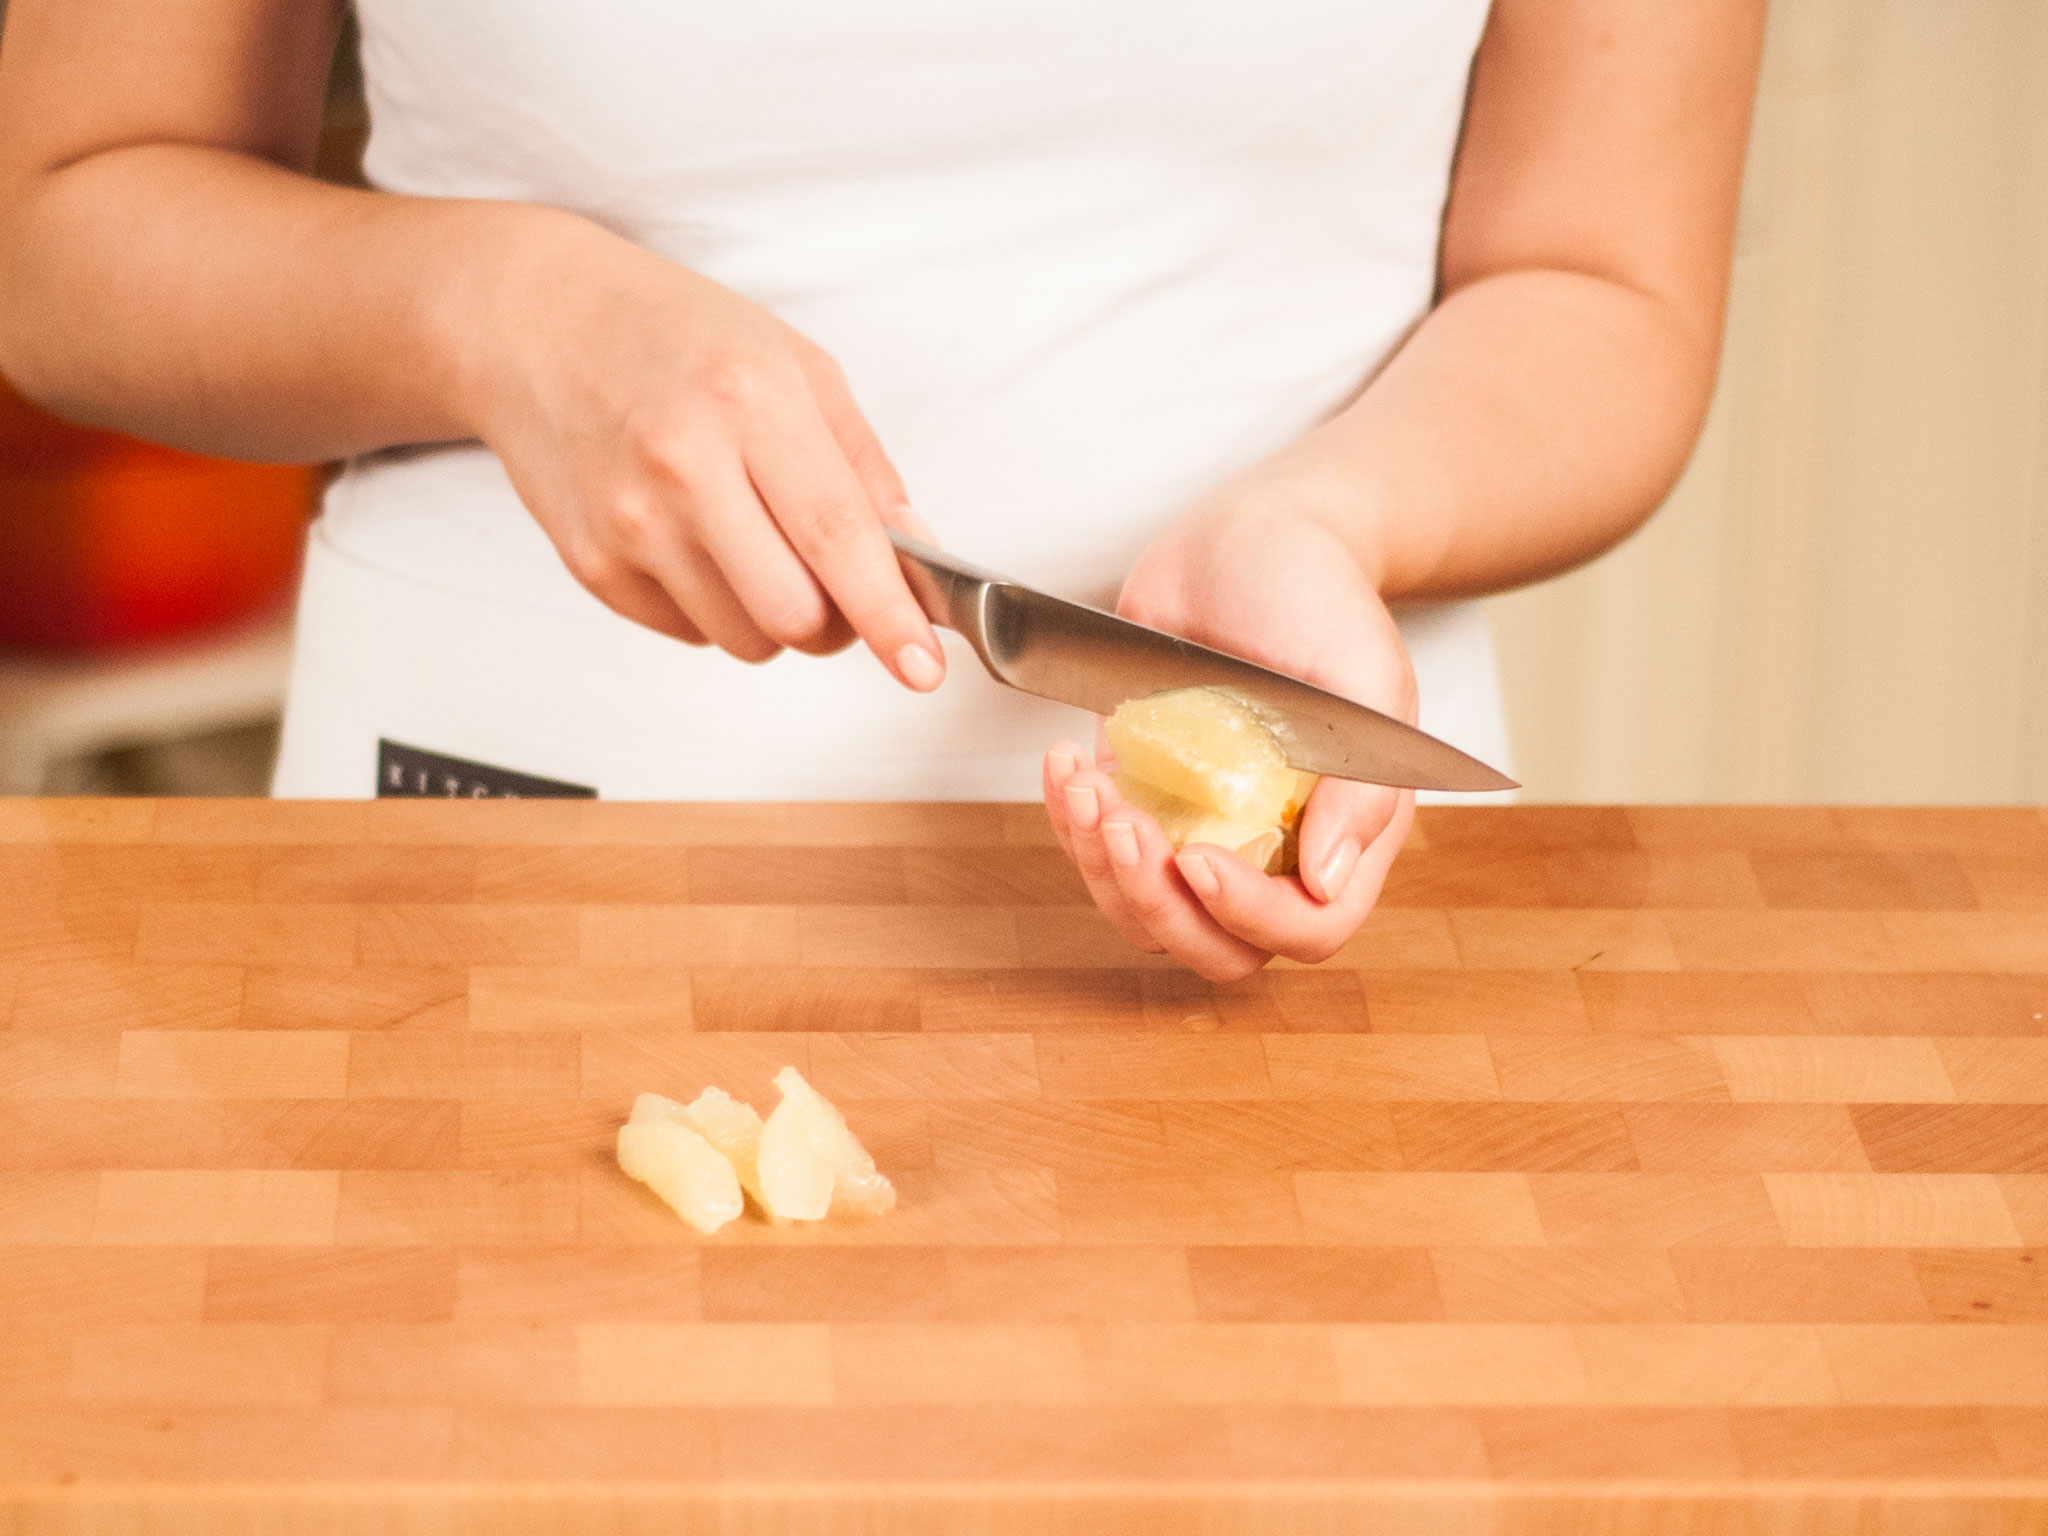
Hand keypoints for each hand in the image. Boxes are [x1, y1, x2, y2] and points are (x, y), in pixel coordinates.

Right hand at [471, 219, 944, 688]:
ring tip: (756, 544)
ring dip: (775, 618)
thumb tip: (918, 557)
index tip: (923, 666)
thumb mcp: (795, 366)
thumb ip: (865, 467)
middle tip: (836, 583)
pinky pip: (690, 633)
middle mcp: (682, 465)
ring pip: (745, 639)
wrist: (537, 323)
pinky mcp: (590, 564)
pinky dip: (716, 608)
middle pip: (793, 615)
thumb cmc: (676, 336)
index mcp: (749, 401)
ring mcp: (627, 521)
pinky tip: (696, 540)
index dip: (888, 615)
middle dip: (835, 622)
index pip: (836, 537)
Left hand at [1043, 496, 1416, 979]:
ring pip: (1143, 909)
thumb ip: (1364, 786)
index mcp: (1344, 831)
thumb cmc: (1321, 595)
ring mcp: (1199, 824)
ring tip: (1088, 786)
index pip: (1305, 928)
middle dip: (1156, 903)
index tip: (1199, 858)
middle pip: (1214, 944)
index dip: (1249, 916)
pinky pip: (1097, 847)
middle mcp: (1270, 845)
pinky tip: (1067, 768)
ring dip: (1101, 866)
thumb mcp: (1364, 676)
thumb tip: (1325, 880)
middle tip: (1125, 828)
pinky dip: (1069, 822)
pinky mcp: (1142, 791)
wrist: (1252, 535)